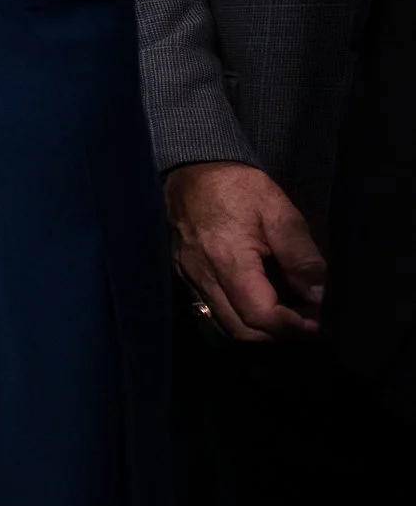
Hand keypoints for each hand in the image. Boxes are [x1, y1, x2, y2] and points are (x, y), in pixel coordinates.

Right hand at [166, 161, 323, 340]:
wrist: (190, 170)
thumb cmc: (236, 186)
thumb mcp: (278, 211)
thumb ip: (300, 255)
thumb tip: (320, 294)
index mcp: (227, 260)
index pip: (260, 314)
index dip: (294, 326)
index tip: (320, 321)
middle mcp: (203, 278)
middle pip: (242, 330)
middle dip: (279, 335)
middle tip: (309, 322)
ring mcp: (190, 280)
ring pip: (225, 325)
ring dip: (260, 329)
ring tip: (289, 315)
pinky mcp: (186, 277)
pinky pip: (213, 310)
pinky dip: (241, 316)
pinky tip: (262, 302)